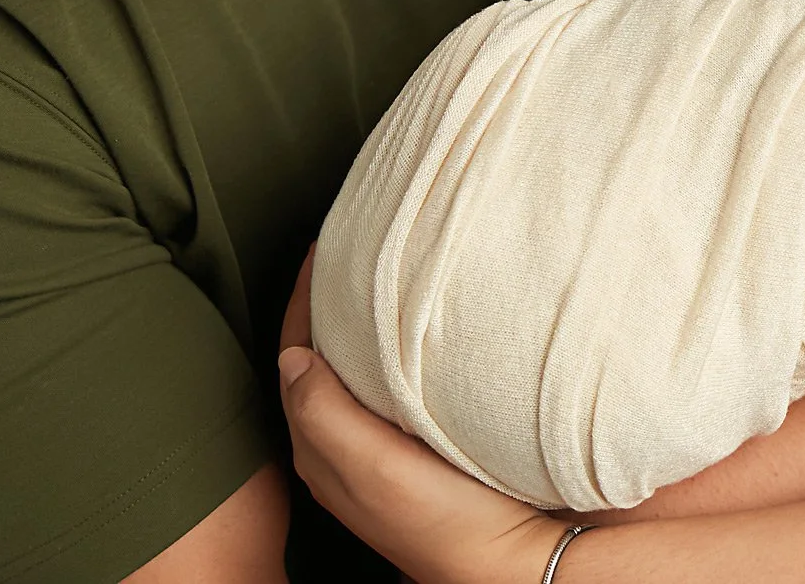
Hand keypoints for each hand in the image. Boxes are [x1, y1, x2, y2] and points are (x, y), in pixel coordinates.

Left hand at [278, 249, 564, 583]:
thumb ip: (323, 414)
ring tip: (375, 280)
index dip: (301, 301)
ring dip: (357, 327)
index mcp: (322, 451)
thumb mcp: (372, 469)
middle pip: (318, 361)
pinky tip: (415, 332)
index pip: (295, 358)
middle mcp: (345, 450)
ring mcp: (383, 450)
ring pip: (353, 373)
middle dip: (324, 307)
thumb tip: (292, 356)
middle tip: (343, 255)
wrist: (512, 561)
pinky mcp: (421, 449)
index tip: (319, 251)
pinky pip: (390, 386)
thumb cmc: (444, 523)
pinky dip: (391, 350)